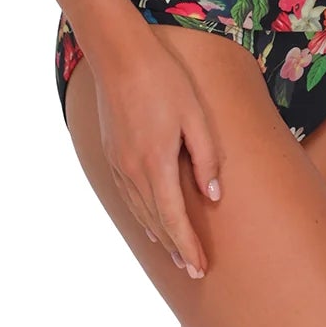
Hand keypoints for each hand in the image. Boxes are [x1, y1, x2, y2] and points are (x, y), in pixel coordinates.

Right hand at [93, 34, 221, 276]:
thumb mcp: (195, 115)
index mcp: (156, 164)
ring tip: (174, 252)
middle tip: (191, 271)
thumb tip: (213, 196)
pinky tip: (150, 219)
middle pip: (156, 221)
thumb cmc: (164, 80)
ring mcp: (119, 163)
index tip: (199, 268)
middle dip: (175, 248)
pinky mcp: (112, 153)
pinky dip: (142, 214)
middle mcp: (133, 171)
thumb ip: (206, 157)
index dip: (188, 246)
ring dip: (159, 234)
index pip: (175, 218)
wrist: (119, 55)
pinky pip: (128, 195)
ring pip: (140, 211)